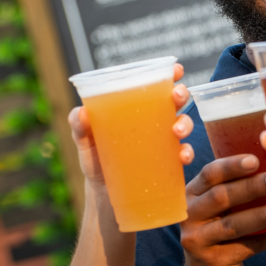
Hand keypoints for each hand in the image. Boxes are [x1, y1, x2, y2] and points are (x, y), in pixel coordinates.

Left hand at [68, 63, 193, 186]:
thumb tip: (81, 113)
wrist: (104, 194)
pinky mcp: (168, 162)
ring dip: (186, 124)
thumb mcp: (84, 140)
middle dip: (181, 94)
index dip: (171, 75)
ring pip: (184, 124)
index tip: (177, 70)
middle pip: (176, 100)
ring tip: (177, 130)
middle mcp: (155, 121)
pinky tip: (183, 156)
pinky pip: (184, 153)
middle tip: (176, 97)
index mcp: (138, 108)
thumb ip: (79, 125)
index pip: (157, 85)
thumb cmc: (96, 159)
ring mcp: (164, 141)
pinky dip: (187, 152)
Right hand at [179, 155, 265, 265]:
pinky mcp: (212, 260)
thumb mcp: (220, 203)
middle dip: (251, 187)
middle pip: (220, 197)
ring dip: (263, 215)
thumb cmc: (220, 224)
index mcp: (194, 193)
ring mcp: (198, 239)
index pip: (210, 174)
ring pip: (233, 225)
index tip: (255, 160)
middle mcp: (190, 214)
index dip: (232, 166)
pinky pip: (248, 247)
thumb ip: (237, 184)